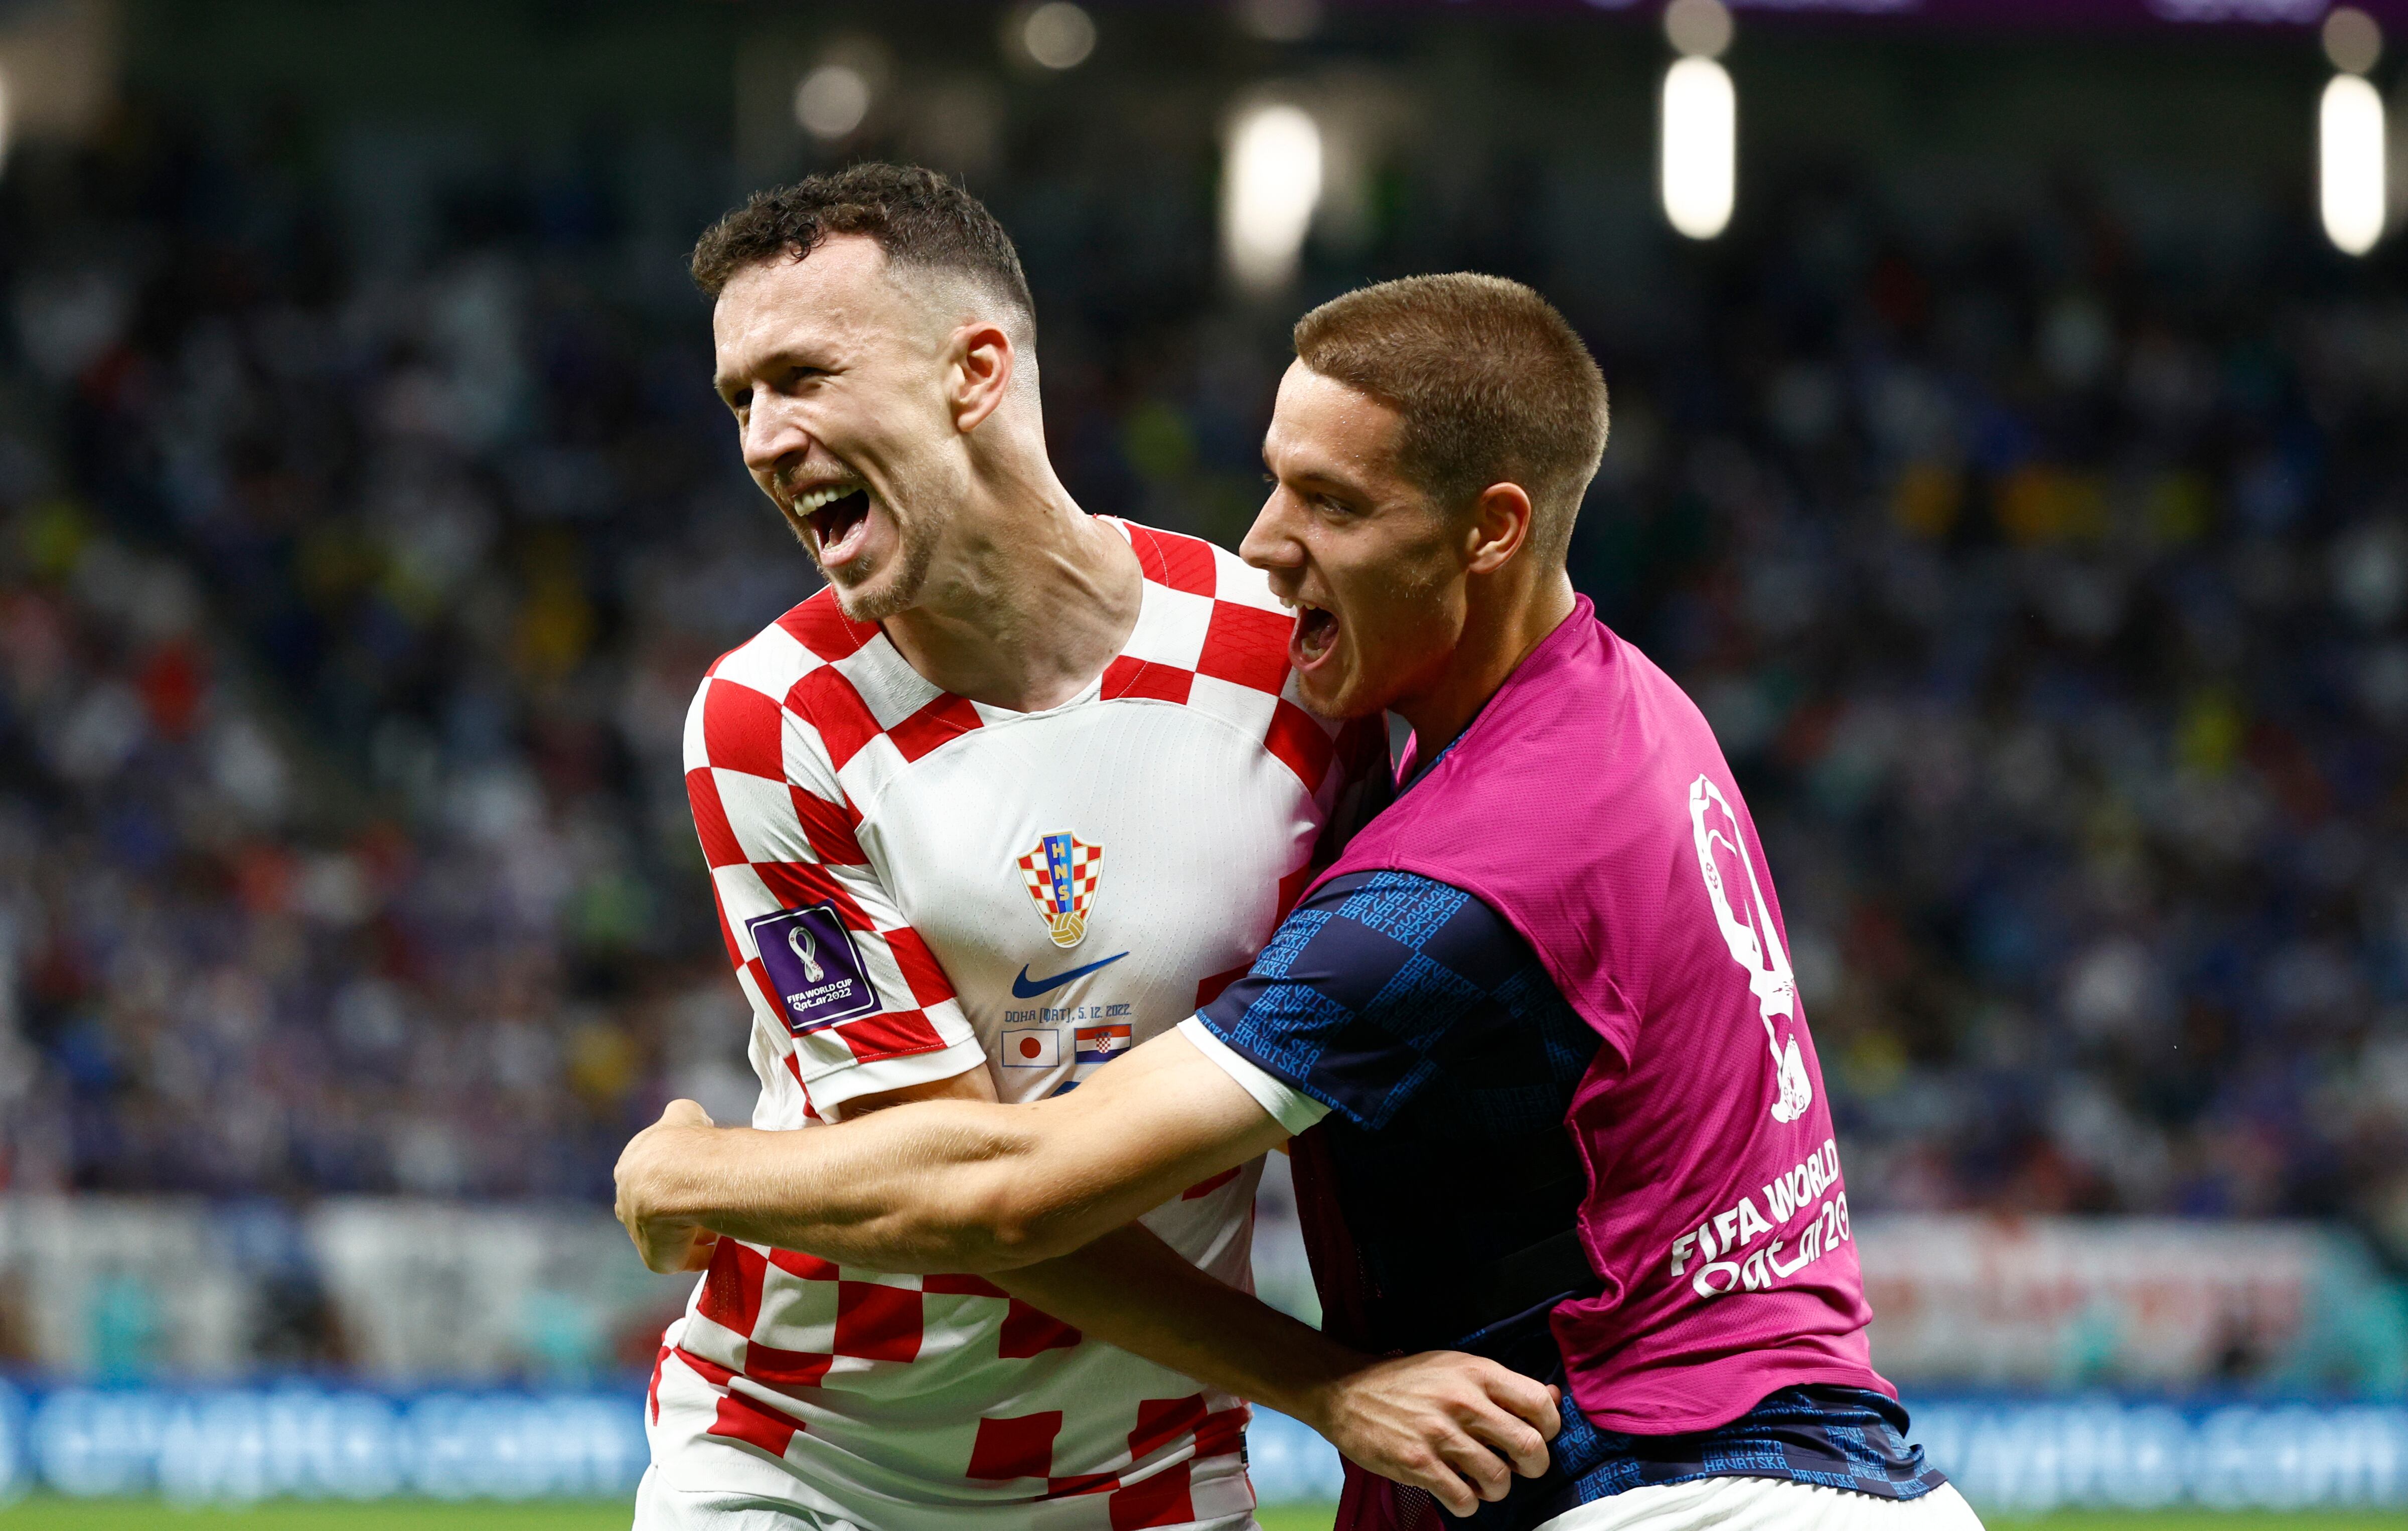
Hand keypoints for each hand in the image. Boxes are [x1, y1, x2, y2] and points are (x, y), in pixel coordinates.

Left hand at [614, 1099, 720, 1273]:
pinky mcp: (656, 1258)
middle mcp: (628, 1200)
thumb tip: (696, 1120)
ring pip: (666, 1236)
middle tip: (709, 1205)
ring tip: (719, 1228)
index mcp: (631, 1166)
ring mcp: (639, 1233)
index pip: (649, 1176)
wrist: (677, 1179)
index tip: (699, 1180)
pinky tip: (717, 1248)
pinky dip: (697, 1256)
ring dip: (689, 1233)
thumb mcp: (684, 1114)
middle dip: (679, 1209)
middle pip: (653, 1209)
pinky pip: (680, 1259)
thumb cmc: (685, 1143)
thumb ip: (682, 1116)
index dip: (675, 1179)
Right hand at [1295, 1351, 1560, 1517]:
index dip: (1549, 1428)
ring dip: (1497, 1489)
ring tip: (1481, 1480)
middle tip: (1517, 1467)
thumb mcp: (1458, 1367)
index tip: (1537, 1436)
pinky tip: (1457, 1490)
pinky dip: (1468, 1504)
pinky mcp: (1418, 1463)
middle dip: (1532, 1466)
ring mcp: (1440, 1434)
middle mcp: (1464, 1401)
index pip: (1539, 1403)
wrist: (1347, 1390)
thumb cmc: (1408, 1380)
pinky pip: (1465, 1500)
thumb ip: (1504, 1385)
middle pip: (1529, 1447)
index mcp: (1478, 1372)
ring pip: (1499, 1480)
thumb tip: (1553, 1399)